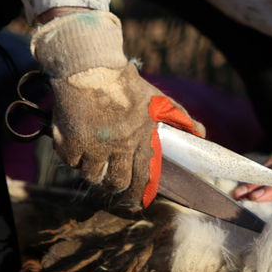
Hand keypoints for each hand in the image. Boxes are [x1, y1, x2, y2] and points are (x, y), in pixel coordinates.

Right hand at [49, 64, 205, 206]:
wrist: (91, 68)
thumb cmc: (128, 85)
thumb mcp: (159, 101)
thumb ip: (181, 119)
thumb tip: (201, 133)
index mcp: (141, 139)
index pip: (143, 178)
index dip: (139, 195)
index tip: (135, 203)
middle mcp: (118, 147)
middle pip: (115, 183)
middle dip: (114, 187)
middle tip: (111, 183)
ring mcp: (93, 145)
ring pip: (91, 175)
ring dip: (93, 172)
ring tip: (94, 161)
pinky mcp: (71, 141)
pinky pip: (70, 162)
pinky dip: (73, 158)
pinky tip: (77, 147)